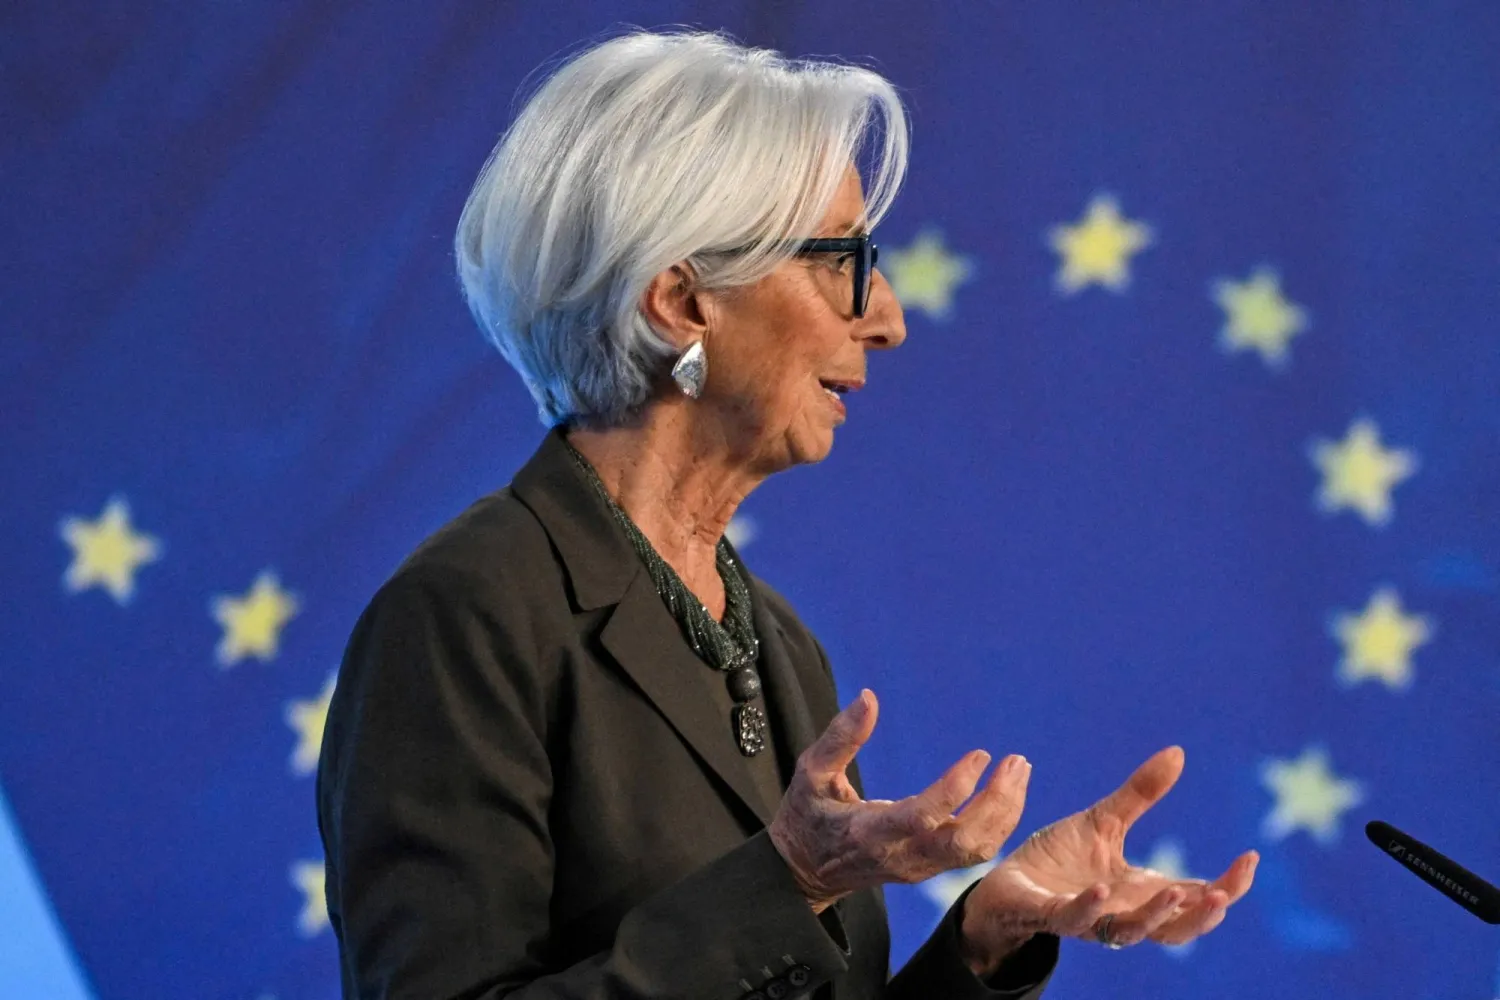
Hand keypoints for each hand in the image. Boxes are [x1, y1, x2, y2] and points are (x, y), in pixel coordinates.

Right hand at [768, 690, 1031, 911]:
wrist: (803, 872)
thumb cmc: (805, 815)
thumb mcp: (810, 772)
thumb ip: (840, 736)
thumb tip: (869, 696)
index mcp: (869, 832)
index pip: (924, 816)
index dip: (957, 787)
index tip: (981, 754)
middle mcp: (901, 855)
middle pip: (965, 841)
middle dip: (998, 803)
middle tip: (1017, 761)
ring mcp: (918, 867)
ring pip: (976, 850)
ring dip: (1006, 812)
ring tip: (1019, 770)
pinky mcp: (928, 868)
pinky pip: (972, 852)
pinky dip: (998, 823)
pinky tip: (1006, 792)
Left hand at [959, 747, 1257, 972]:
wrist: (1007, 880)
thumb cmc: (1060, 859)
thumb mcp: (1104, 821)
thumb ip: (1140, 794)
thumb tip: (1178, 752)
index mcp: (1140, 891)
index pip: (1196, 897)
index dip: (1228, 886)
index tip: (1250, 858)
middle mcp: (1122, 911)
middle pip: (1175, 928)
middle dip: (1203, 915)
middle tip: (1223, 893)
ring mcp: (1090, 918)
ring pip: (1131, 931)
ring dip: (1155, 916)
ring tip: (1177, 893)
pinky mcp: (1052, 914)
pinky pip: (1075, 918)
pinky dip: (1089, 907)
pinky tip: (1100, 889)